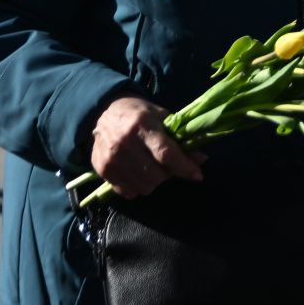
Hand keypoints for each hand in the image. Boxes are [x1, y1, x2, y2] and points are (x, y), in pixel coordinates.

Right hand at [89, 96, 205, 198]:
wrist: (104, 112)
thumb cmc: (139, 114)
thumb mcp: (162, 118)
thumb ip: (180, 139)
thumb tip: (201, 160)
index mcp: (142, 125)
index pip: (165, 153)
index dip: (184, 167)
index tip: (197, 174)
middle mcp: (125, 143)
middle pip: (156, 175)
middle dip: (169, 173)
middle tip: (168, 165)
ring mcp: (111, 159)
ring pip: (144, 187)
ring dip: (154, 182)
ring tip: (153, 168)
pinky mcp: (102, 170)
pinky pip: (129, 192)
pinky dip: (138, 187)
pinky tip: (138, 173)